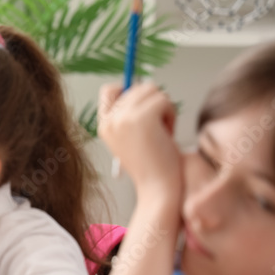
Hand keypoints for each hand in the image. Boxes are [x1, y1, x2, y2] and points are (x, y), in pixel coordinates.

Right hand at [98, 83, 181, 201]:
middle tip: (158, 126)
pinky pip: (163, 99)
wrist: (158, 188)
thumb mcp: (132, 138)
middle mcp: (110, 120)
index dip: (129, 91)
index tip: (145, 106)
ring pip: (152, 91)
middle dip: (153, 102)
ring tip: (163, 131)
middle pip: (136, 87)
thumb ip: (132, 114)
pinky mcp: (142, 118)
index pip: (109, 90)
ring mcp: (124, 118)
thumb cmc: (152, 166)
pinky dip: (171, 114)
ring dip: (164, 107)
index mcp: (103, 125)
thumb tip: (147, 86)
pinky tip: (168, 133)